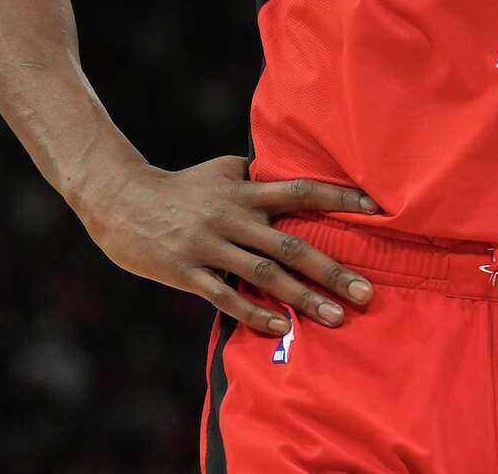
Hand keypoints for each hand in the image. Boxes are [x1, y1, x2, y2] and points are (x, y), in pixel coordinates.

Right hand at [74, 153, 382, 336]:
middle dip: (331, 270)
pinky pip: (225, 296)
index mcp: (244, 190)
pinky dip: (254, 313)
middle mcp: (233, 216)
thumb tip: (290, 174)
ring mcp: (210, 245)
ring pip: (264, 275)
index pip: (301, 191)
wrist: (120, 200)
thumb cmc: (179, 187)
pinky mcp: (187, 271)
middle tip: (366, 292)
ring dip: (302, 298)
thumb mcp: (220, 169)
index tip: (377, 210)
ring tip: (335, 318)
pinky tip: (280, 328)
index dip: (339, 197)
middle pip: (291, 244)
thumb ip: (256, 175)